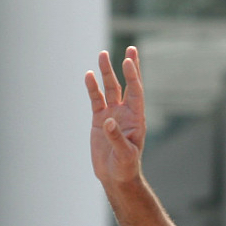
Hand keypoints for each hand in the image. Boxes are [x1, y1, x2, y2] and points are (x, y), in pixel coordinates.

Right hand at [86, 48, 146, 189]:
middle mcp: (126, 112)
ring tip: (103, 54)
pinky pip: (96, 100)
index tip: (128, 61)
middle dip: (129, 67)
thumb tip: (108, 122)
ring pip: (110, 88)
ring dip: (107, 72)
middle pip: (127, 84)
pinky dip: (92, 88)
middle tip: (131, 48)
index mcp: (136, 118)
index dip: (133, 76)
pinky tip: (89, 75)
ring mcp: (112, 114)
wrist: (115, 176)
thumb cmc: (125, 167)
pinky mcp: (100, 120)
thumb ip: (117, 138)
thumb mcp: (124, 155)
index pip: (136, 92)